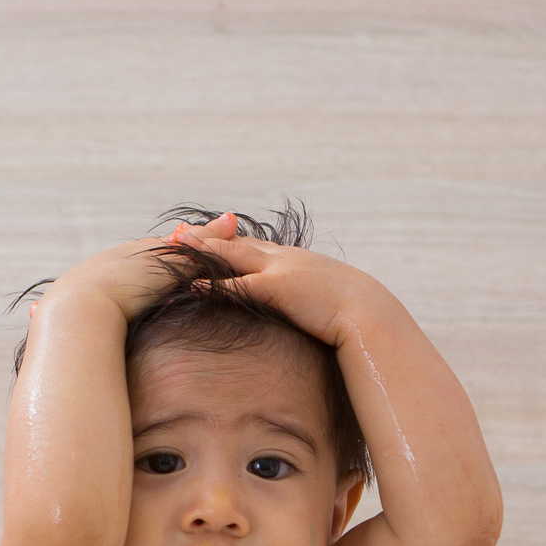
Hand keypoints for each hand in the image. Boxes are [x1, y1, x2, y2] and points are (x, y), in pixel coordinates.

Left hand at [167, 218, 387, 351]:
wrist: (369, 312)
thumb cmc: (352, 313)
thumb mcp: (324, 300)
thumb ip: (307, 297)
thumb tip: (301, 308)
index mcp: (294, 260)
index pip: (253, 247)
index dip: (227, 241)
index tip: (205, 236)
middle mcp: (284, 259)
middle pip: (236, 243)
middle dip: (206, 238)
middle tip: (178, 233)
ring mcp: (280, 271)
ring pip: (233, 256)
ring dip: (203, 250)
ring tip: (175, 246)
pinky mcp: (278, 289)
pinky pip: (240, 285)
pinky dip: (216, 283)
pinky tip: (195, 283)